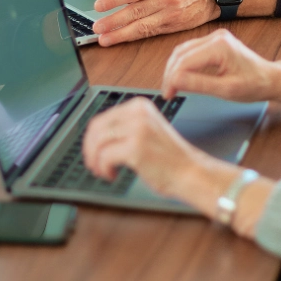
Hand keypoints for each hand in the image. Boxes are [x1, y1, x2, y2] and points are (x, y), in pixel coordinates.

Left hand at [82, 97, 199, 196]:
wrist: (190, 172)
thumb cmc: (169, 157)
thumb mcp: (146, 130)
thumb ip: (124, 127)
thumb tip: (93, 136)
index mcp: (140, 105)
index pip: (102, 118)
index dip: (91, 138)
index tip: (93, 152)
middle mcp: (138, 113)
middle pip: (96, 129)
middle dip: (90, 149)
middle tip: (94, 164)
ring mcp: (138, 129)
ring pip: (97, 143)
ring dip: (95, 161)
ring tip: (102, 171)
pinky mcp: (136, 147)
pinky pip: (104, 157)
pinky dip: (103, 169)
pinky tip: (113, 175)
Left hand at [92, 0, 217, 45]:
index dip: (113, 0)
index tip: (99, 6)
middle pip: (134, 12)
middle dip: (113, 21)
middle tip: (97, 26)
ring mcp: (170, 14)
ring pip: (141, 27)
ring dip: (120, 34)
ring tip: (104, 39)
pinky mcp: (172, 26)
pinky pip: (150, 32)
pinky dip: (133, 36)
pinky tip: (121, 38)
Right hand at [162, 28, 275, 100]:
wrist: (270, 78)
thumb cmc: (254, 84)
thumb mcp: (226, 90)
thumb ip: (199, 84)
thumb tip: (175, 82)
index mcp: (219, 46)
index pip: (185, 61)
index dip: (172, 78)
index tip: (168, 95)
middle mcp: (216, 37)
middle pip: (181, 53)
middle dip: (171, 73)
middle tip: (167, 92)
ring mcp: (215, 38)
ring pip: (184, 50)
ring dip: (175, 68)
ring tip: (172, 87)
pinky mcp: (215, 42)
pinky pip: (192, 51)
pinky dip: (183, 64)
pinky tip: (181, 77)